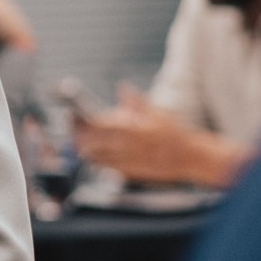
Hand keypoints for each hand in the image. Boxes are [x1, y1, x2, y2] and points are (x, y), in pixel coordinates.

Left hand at [74, 85, 246, 186]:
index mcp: (131, 129)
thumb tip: (122, 87)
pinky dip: (97, 161)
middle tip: (72, 130)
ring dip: (84, 150)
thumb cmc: (172, 133)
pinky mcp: (129, 173)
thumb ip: (136, 101)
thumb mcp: (156, 113)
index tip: (72, 116)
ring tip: (79, 142)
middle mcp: (127, 146)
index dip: (81, 122)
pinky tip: (93, 156)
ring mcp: (127, 161)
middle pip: (92, 143)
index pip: (97, 125)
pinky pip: (106, 168)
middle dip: (78, 136)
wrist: (188, 158)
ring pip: (96, 157)